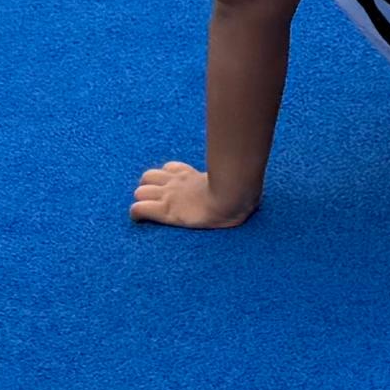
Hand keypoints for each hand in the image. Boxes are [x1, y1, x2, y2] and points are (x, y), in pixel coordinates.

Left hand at [131, 162, 255, 230]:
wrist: (233, 198)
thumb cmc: (241, 193)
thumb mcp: (236, 182)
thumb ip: (234, 179)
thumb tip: (252, 182)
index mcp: (192, 176)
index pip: (170, 169)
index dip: (167, 177)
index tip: (173, 188)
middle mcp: (177, 183)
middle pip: (149, 176)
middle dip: (149, 187)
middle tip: (158, 201)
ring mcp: (169, 196)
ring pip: (140, 191)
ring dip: (142, 200)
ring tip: (150, 210)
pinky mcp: (165, 211)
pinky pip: (138, 209)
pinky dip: (137, 215)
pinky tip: (140, 220)